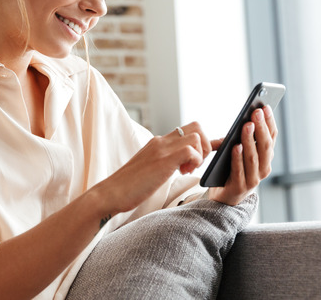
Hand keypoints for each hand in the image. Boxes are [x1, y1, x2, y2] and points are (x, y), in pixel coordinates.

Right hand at [97, 122, 212, 213]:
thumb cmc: (129, 186)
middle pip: (196, 126)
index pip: (187, 131)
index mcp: (158, 143)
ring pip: (197, 137)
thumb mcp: (150, 168)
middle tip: (195, 165)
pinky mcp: (163, 160)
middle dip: (205, 145)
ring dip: (200, 155)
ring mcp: (162, 149)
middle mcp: (161, 141)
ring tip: (186, 171)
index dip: (203, 141)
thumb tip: (178, 165)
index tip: (209, 153)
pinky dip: (194, 162)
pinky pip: (191, 150)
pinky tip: (182, 173)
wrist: (111, 193)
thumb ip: (163, 162)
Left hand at [208, 105, 277, 205]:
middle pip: (264, 146)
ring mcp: (253, 179)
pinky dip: (238, 158)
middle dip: (261, 127)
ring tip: (246, 125)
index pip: (271, 138)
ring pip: (253, 157)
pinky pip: (239, 170)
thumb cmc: (233, 168)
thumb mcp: (242, 152)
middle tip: (256, 112)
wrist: (226, 196)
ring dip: (250, 140)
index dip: (269, 122)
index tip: (265, 107)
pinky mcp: (239, 187)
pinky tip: (235, 146)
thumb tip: (245, 119)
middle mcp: (264, 169)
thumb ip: (244, 139)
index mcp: (266, 158)